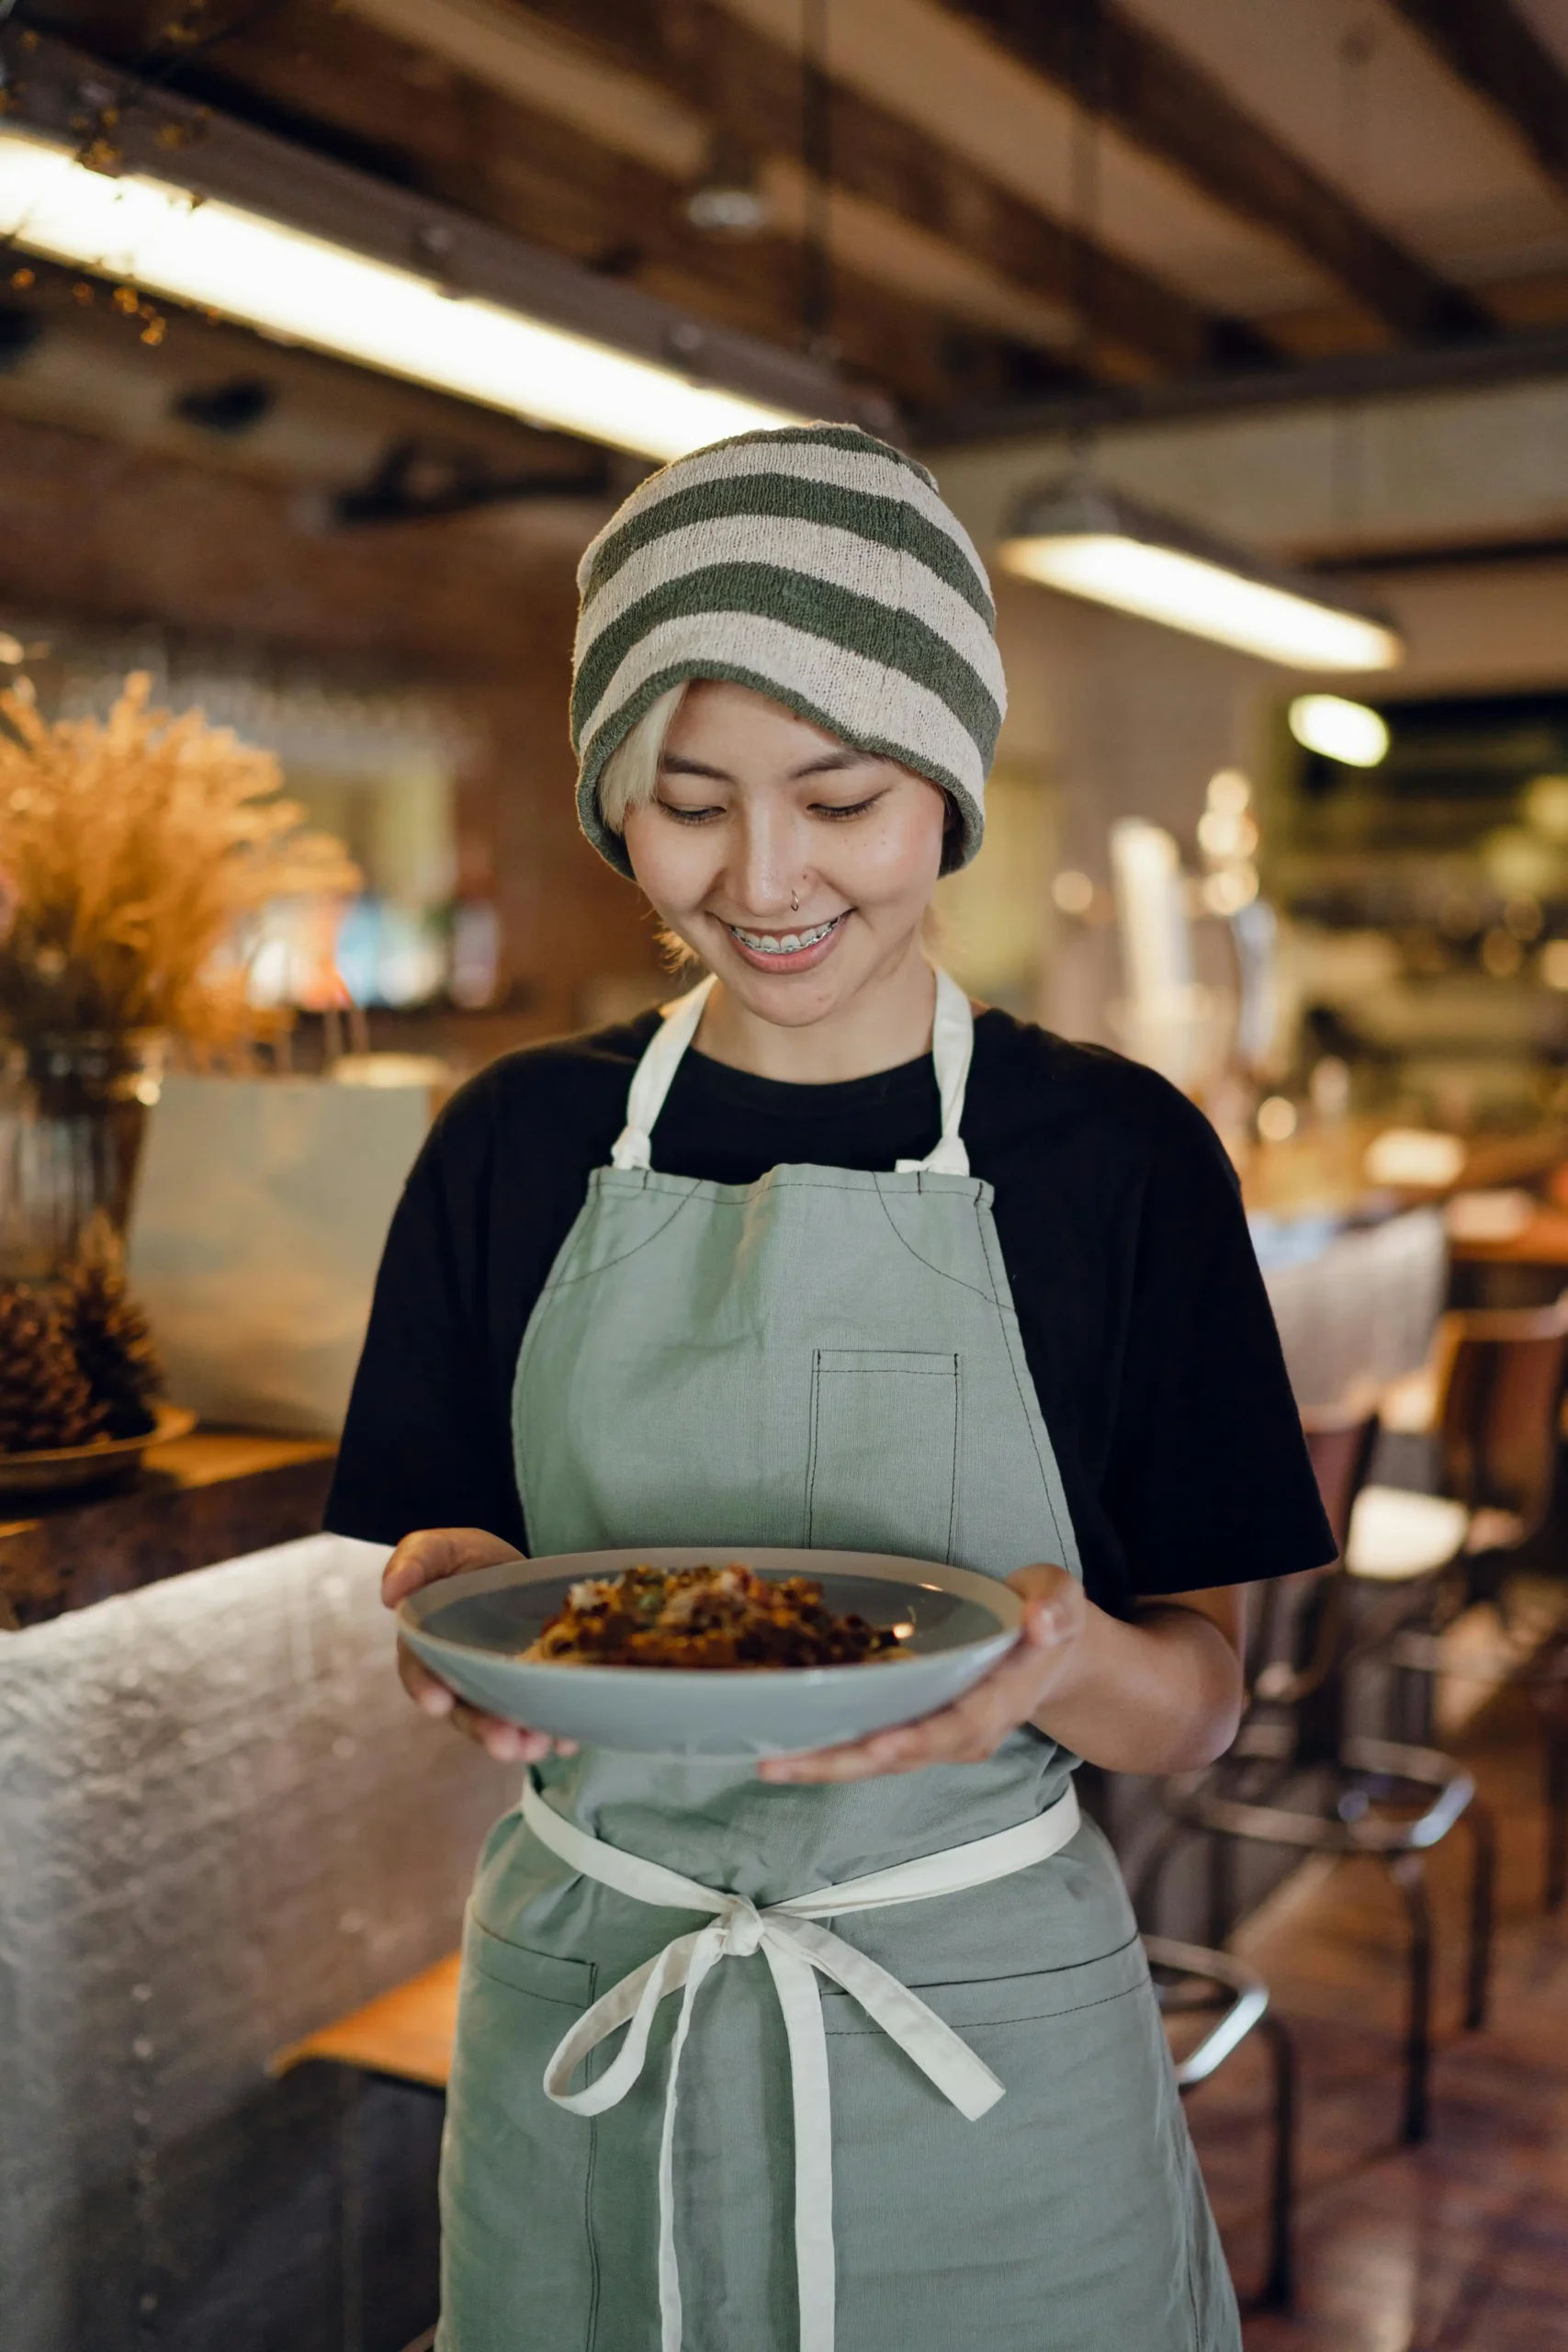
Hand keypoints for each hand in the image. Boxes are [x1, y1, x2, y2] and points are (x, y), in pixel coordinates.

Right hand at [382, 1525, 577, 1766]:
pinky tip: (570, 1740)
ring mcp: (497, 1685)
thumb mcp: (437, 1549)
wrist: (508, 1567)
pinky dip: (556, 1730)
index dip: (426, 1689)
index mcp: (428, 1646)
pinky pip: (541, 1712)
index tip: (438, 1704)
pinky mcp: (531, 1686)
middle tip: (506, 1746)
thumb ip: (413, 1562)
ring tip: (541, 1747)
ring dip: (521, 1738)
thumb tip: (392, 1593)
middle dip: (484, 1730)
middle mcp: (460, 1676)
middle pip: (466, 1710)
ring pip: (504, 1719)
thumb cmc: (462, 1559)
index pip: (421, 1672)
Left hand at [758, 1564, 1084, 1784]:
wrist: (1053, 1653)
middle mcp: (970, 1730)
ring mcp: (943, 1737)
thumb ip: (1054, 1606)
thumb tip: (1041, 1620)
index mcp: (1004, 1697)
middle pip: (906, 1756)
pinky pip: (876, 1749)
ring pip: (883, 1761)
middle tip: (781, 1765)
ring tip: (768, 1764)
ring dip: (827, 1766)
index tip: (877, 1744)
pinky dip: (834, 1753)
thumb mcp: (1060, 1597)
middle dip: (844, 1764)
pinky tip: (785, 1748)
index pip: (960, 1725)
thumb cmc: (1047, 1615)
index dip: (919, 1738)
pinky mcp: (920, 1731)